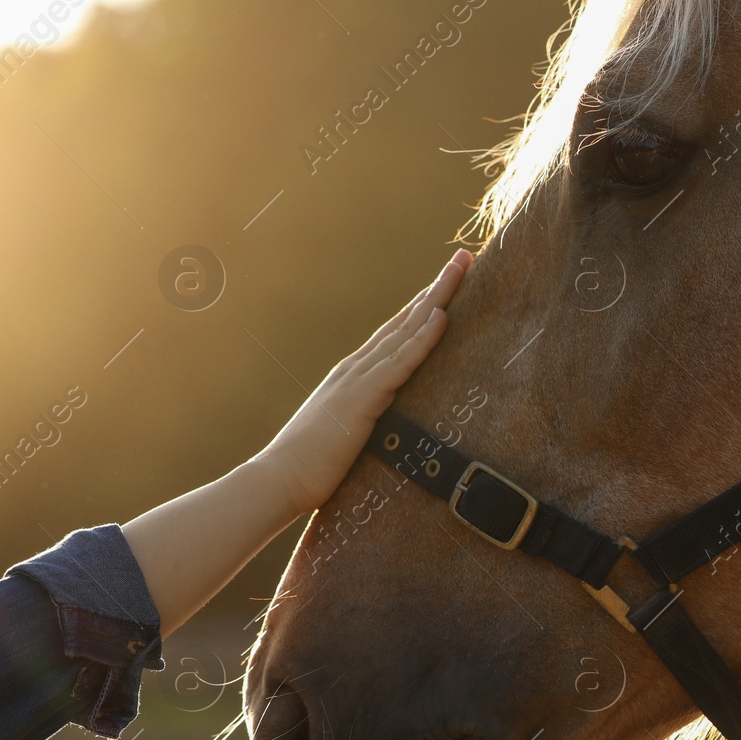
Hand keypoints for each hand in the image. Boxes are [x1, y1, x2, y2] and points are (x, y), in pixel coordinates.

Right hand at [256, 249, 471, 513]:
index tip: (449, 282)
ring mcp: (358, 380)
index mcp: (354, 377)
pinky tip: (442, 317)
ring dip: (437, 298)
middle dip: (438, 288)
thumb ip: (366, 423)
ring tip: (461, 269)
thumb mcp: (348, 437)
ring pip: (407, 331)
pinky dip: (423, 339)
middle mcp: (357, 368)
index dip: (425, 306)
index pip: (398, 334)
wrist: (276, 482)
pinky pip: (400, 364)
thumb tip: (386, 428)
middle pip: (406, 320)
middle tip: (464, 257)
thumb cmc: (310, 468)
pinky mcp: (362, 399)